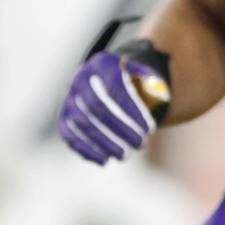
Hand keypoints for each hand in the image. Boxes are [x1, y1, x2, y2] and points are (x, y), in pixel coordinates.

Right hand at [58, 44, 170, 163]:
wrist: (104, 80)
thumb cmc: (131, 81)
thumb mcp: (143, 75)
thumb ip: (153, 85)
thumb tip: (160, 97)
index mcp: (103, 63)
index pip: (117, 89)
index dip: (133, 112)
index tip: (150, 130)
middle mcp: (81, 77)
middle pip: (98, 107)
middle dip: (120, 129)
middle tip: (140, 144)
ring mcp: (69, 97)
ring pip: (82, 123)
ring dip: (104, 142)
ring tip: (124, 155)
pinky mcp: (63, 115)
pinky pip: (69, 134)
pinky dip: (85, 150)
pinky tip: (103, 161)